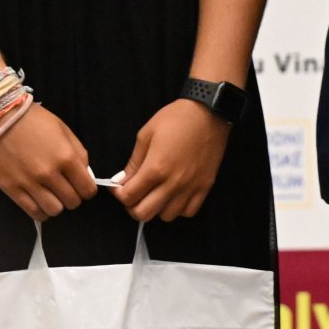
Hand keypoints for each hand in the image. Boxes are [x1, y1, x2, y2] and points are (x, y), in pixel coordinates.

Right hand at [0, 102, 97, 221]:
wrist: (1, 118)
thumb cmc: (36, 121)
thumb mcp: (65, 131)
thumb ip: (79, 154)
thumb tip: (85, 175)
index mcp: (66, 157)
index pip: (87, 189)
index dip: (88, 190)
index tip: (83, 186)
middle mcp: (49, 174)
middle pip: (72, 202)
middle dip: (74, 197)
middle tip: (67, 189)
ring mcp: (29, 183)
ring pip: (53, 211)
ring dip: (57, 205)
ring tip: (52, 196)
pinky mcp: (11, 189)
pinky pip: (32, 212)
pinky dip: (40, 211)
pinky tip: (40, 202)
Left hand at [112, 99, 231, 222]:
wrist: (209, 111)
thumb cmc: (177, 118)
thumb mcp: (146, 134)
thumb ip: (133, 162)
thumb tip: (122, 181)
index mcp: (156, 168)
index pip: (128, 197)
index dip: (118, 193)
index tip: (119, 186)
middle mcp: (173, 182)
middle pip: (143, 214)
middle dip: (133, 206)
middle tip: (135, 193)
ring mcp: (191, 186)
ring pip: (166, 216)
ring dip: (157, 208)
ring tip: (157, 193)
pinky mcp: (205, 186)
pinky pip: (188, 212)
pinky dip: (179, 208)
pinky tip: (175, 194)